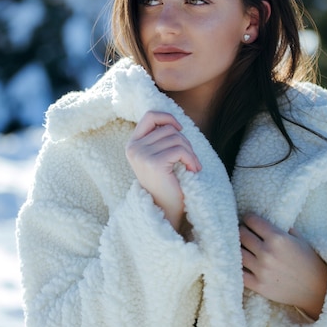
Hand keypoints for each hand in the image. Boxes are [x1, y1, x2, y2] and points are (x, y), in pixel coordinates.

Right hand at [126, 111, 200, 231]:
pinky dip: (191, 159)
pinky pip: (180, 150)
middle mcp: (134, 148)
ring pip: (176, 138)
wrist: (164, 210)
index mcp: (133, 144)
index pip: (149, 116)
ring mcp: (142, 155)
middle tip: (190, 159)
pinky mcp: (154, 163)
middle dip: (184, 141)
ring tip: (192, 166)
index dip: (167, 118)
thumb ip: (161, 138)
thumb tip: (176, 122)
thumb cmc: (166, 182)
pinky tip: (193, 170)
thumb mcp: (159, 156)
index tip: (179, 129)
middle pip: (168, 129)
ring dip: (190, 152)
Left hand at [240, 213, 326, 319]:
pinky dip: (237, 268)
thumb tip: (267, 220)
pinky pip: (239, 274)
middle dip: (242, 231)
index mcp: (277, 238)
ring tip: (242, 247)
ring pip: (237, 252)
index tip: (248, 221)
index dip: (248, 219)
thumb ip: (282, 228)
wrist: (318, 289)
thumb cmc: (309, 261)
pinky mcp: (259, 286)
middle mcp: (267, 252)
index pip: (251, 221)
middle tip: (244, 233)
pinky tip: (241, 264)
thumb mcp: (299, 239)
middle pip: (241, 234)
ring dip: (238, 248)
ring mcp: (262, 270)